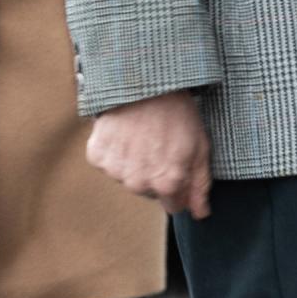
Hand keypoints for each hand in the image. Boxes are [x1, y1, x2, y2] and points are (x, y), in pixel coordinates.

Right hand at [87, 91, 211, 218]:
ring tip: (140, 137)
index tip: (176, 165)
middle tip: (158, 146)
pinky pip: (106, 164)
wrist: (143, 83)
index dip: (178, 186)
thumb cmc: (176, 113)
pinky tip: (123, 134)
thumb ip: (200, 186)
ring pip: (126, 179)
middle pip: (148, 192)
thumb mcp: (200, 148)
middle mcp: (138, 183)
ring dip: (132, 165)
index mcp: (167, 184)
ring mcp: (115, 170)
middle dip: (154, 176)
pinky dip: (113, 152)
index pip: (172, 205)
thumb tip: (200, 214)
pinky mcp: (96, 155)